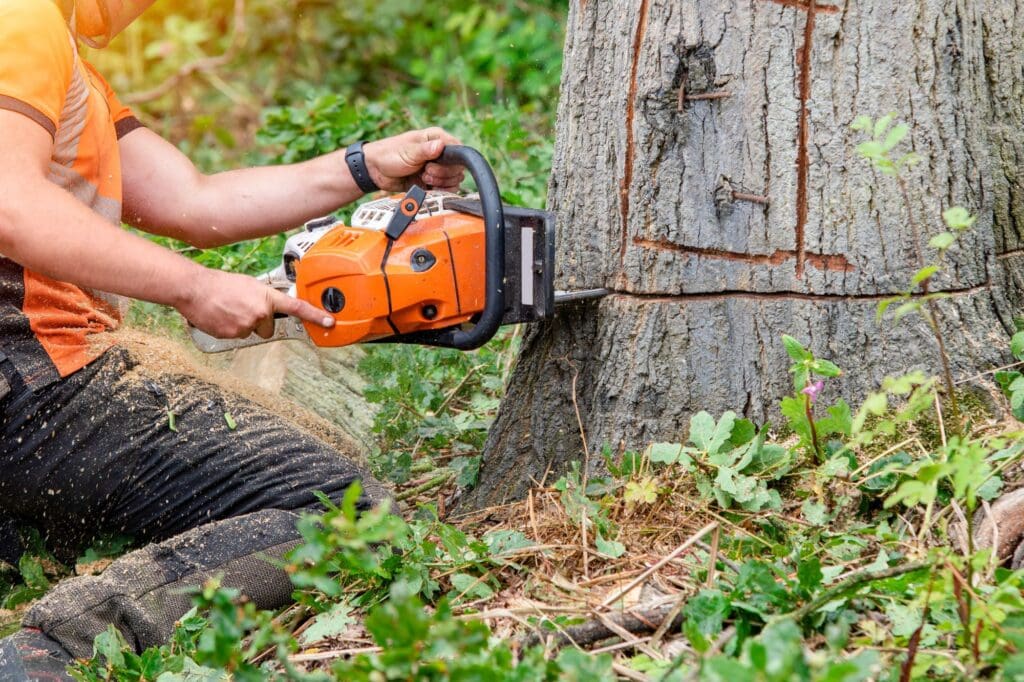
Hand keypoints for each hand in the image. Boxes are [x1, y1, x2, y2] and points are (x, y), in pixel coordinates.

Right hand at [177, 268, 334, 338]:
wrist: (194, 289)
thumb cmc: (220, 284)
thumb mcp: (248, 284)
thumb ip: (263, 296)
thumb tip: (270, 305)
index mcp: (267, 297)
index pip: (296, 307)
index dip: (314, 315)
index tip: (329, 322)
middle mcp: (260, 312)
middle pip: (269, 327)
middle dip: (259, 321)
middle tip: (242, 308)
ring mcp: (247, 325)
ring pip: (252, 332)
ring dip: (243, 324)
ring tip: (228, 309)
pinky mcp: (233, 335)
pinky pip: (238, 336)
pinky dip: (231, 329)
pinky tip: (221, 316)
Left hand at [363, 128, 464, 191]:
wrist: (376, 171)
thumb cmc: (388, 154)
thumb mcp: (407, 152)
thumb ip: (425, 150)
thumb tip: (441, 146)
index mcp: (436, 138)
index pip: (458, 150)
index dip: (451, 161)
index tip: (434, 164)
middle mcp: (440, 152)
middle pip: (458, 168)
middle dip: (443, 174)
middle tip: (425, 172)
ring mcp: (438, 168)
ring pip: (454, 180)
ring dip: (439, 183)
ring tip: (423, 178)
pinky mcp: (433, 181)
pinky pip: (446, 189)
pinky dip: (438, 191)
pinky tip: (426, 186)